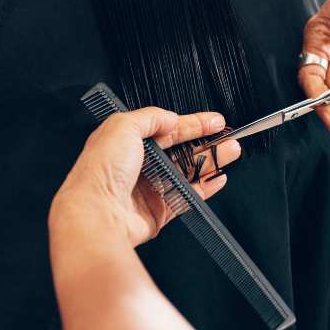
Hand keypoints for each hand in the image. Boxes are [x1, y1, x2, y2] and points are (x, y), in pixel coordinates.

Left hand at [49, 107, 240, 247]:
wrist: (97, 212)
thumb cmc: (101, 169)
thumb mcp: (123, 126)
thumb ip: (150, 117)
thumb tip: (170, 117)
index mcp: (126, 142)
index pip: (166, 128)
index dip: (191, 123)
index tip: (214, 121)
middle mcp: (137, 164)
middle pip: (179, 150)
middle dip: (206, 142)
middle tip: (229, 136)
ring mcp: (149, 188)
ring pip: (187, 172)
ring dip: (210, 162)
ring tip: (232, 152)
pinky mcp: (158, 211)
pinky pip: (187, 197)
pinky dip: (205, 188)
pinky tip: (219, 178)